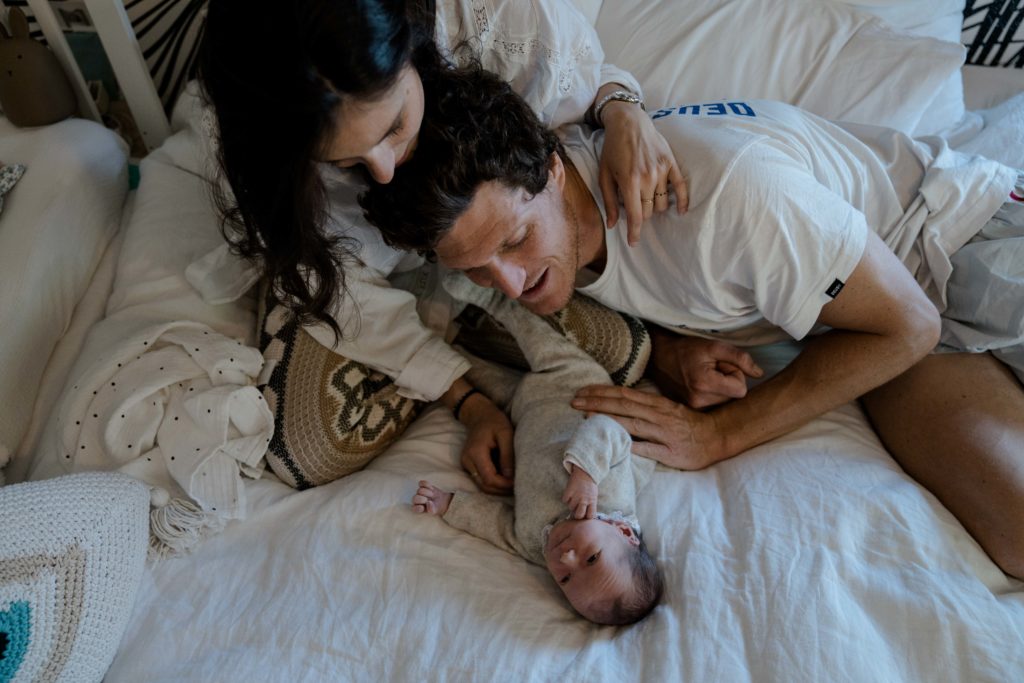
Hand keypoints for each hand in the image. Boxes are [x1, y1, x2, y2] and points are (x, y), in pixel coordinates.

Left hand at [412, 481, 452, 515]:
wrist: (442, 500)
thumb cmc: (436, 507)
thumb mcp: (435, 511)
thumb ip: (431, 509)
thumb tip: (429, 503)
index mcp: (418, 508)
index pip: (415, 508)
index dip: (419, 508)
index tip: (424, 507)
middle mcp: (416, 500)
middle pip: (415, 498)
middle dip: (423, 499)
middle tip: (430, 500)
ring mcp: (419, 492)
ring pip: (420, 490)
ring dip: (428, 492)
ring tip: (432, 495)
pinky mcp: (422, 486)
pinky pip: (421, 483)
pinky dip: (427, 485)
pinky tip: (431, 489)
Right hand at [458, 392, 514, 494]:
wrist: (479, 415)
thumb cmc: (495, 421)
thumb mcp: (506, 434)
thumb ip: (508, 455)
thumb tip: (510, 477)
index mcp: (476, 453)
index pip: (489, 478)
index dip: (504, 484)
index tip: (518, 482)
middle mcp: (467, 461)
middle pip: (484, 486)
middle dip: (501, 490)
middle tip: (518, 486)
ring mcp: (466, 464)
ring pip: (482, 486)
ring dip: (497, 489)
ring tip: (513, 484)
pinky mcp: (469, 466)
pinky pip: (481, 480)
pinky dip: (493, 483)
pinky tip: (505, 479)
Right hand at [562, 465, 597, 518]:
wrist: (585, 472)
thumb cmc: (590, 486)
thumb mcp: (594, 496)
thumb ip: (591, 505)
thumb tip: (585, 516)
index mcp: (592, 501)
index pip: (590, 516)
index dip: (586, 518)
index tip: (584, 515)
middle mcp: (584, 500)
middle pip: (579, 515)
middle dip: (576, 515)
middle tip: (576, 510)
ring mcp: (576, 496)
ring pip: (570, 507)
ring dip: (571, 504)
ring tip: (574, 498)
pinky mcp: (569, 491)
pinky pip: (564, 500)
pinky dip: (566, 498)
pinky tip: (569, 494)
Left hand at [571, 385, 725, 469]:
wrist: (717, 436)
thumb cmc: (688, 424)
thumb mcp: (666, 409)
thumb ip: (645, 407)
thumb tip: (619, 405)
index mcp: (656, 404)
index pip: (624, 394)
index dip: (602, 392)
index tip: (582, 391)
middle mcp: (658, 415)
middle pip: (623, 405)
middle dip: (597, 402)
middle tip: (574, 401)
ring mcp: (664, 433)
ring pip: (632, 424)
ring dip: (608, 419)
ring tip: (586, 416)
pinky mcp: (670, 452)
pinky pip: (648, 449)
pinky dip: (631, 446)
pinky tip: (614, 445)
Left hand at [598, 102, 686, 245]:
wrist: (628, 122)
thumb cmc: (613, 149)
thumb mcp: (604, 174)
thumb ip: (609, 201)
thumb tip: (612, 225)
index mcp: (629, 181)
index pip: (635, 216)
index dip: (634, 232)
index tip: (633, 243)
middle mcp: (647, 177)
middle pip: (649, 211)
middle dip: (641, 214)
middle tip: (633, 205)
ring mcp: (662, 170)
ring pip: (662, 203)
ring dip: (654, 207)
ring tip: (646, 198)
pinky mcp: (672, 163)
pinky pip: (681, 188)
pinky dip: (682, 202)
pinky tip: (680, 211)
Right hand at [648, 331, 761, 408]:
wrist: (658, 358)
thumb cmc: (686, 349)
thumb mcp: (714, 346)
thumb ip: (740, 358)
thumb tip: (759, 374)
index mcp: (705, 384)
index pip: (741, 390)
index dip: (735, 374)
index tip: (721, 365)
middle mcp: (699, 401)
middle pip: (734, 397)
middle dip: (728, 382)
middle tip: (711, 369)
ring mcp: (694, 409)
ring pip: (725, 403)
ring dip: (720, 389)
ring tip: (703, 376)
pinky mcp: (691, 412)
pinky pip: (714, 406)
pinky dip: (712, 396)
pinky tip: (699, 385)